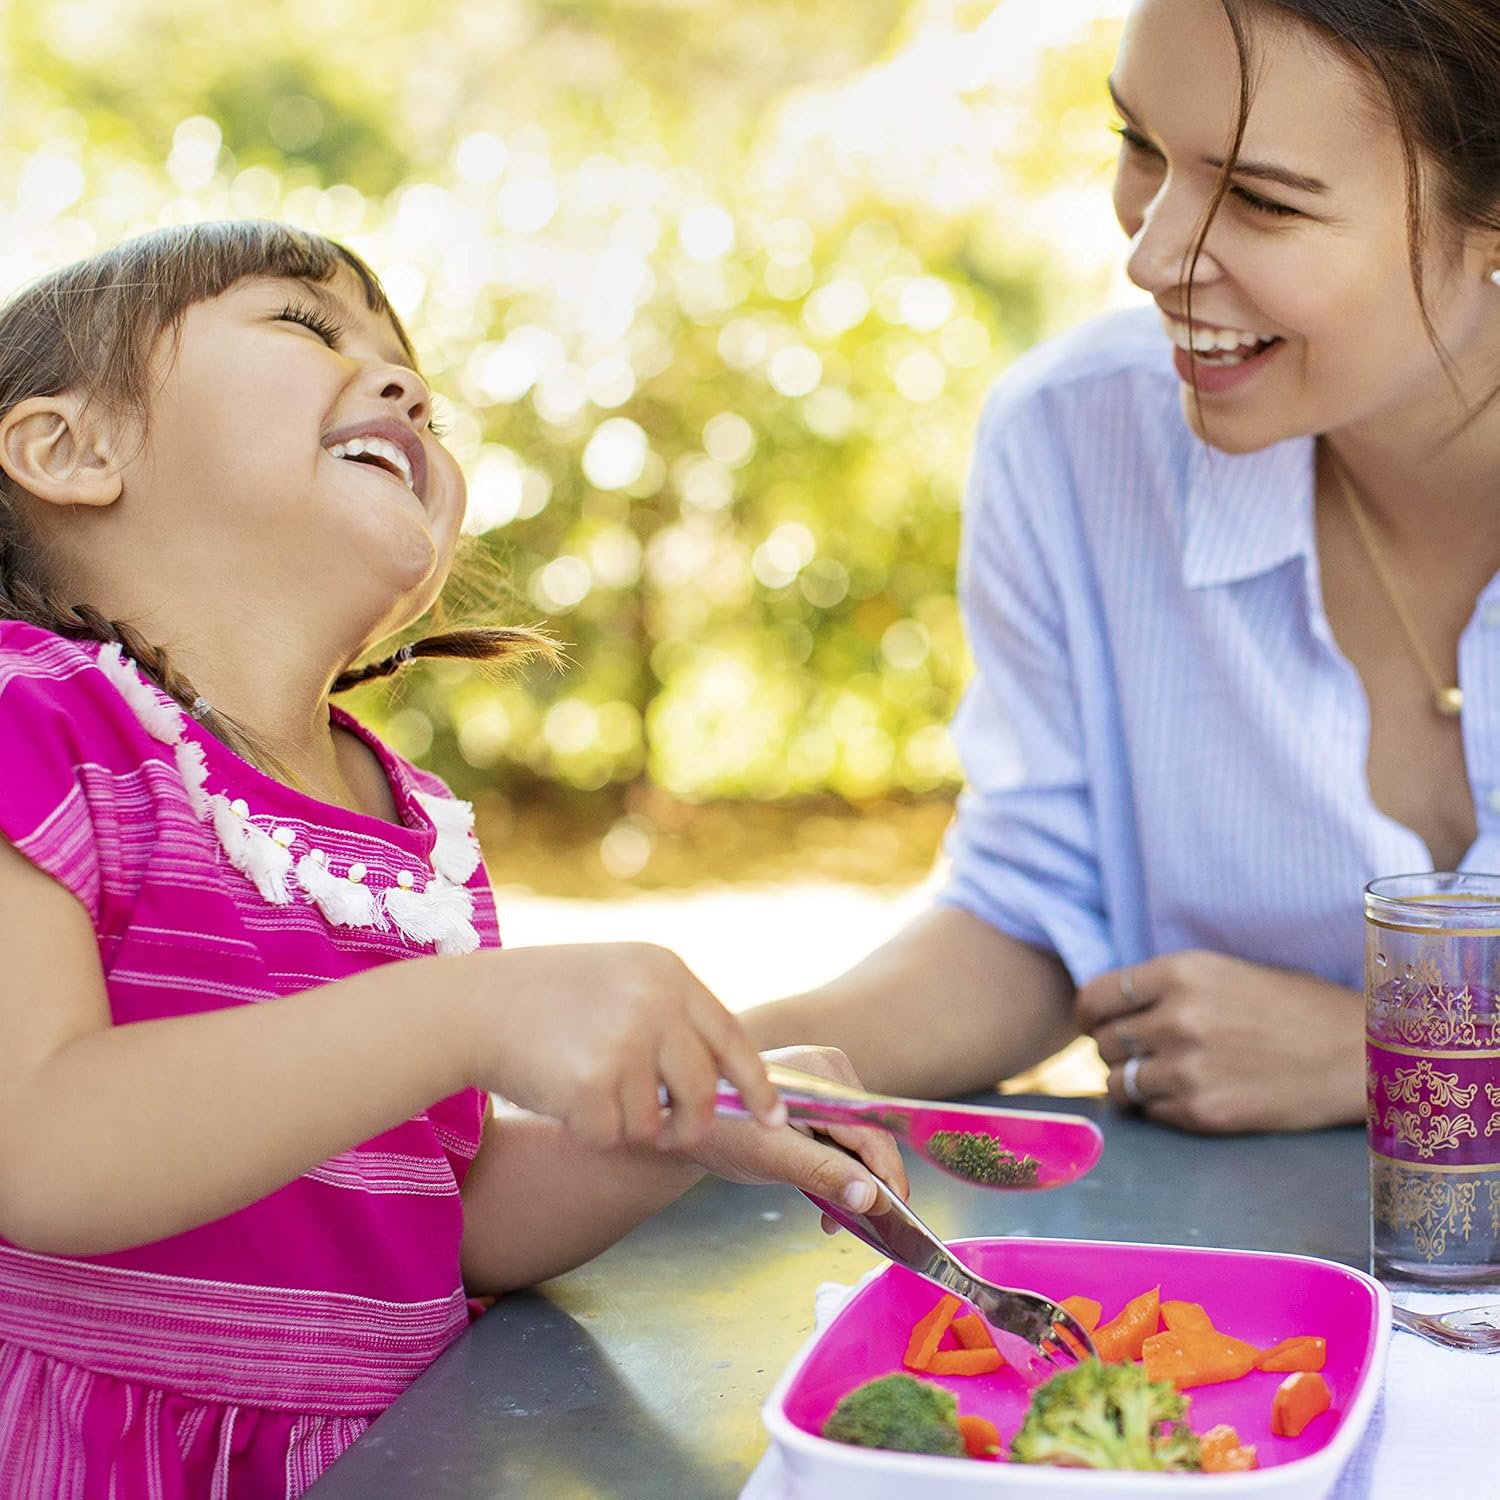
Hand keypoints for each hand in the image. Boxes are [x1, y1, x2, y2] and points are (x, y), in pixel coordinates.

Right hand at [465, 944, 783, 1150]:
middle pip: (702, 1091)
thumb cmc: (542, 997)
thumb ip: (672, 1019)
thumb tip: (725, 1084)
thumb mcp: (619, 981)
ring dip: (622, 1121)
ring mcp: (625, 1042)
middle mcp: (655, 1003)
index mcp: (668, 973)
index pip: (732, 1037)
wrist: (470, 1005)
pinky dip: (588, 1130)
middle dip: (688, 1122)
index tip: (774, 1117)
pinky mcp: (593, 1084)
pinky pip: (612, 1136)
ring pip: (654, 1123)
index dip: (756, 1084)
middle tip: (665, 1129)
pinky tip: (559, 1094)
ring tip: (583, 1083)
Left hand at [675, 1045, 909, 1229]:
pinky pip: (842, 1138)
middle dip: (866, 1183)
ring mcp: (825, 1083)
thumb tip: (871, 1197)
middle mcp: (831, 1070)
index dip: (888, 1176)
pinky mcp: (818, 1099)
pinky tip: (825, 1198)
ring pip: (858, 1141)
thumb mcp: (772, 1158)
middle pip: (869, 1136)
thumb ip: (822, 1174)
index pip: (872, 1131)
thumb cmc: (721, 1131)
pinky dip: (836, 1169)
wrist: (684, 1118)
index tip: (897, 1216)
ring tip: (831, 1216)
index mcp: (823, 1073)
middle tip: (860, 1225)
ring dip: (850, 1181)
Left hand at [1074, 951, 1363, 1132]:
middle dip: (1113, 1048)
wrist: (1357, 1054)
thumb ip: (1164, 987)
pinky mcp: (1203, 1112)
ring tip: (1159, 1077)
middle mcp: (1177, 1018)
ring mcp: (1188, 1069)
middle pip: (1103, 1041)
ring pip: (1118, 1082)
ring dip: (1130, 1082)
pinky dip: (1158, 1108)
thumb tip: (1109, 1009)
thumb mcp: (1223, 972)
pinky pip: (1150, 1113)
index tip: (1096, 1023)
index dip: (1090, 1014)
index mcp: (1181, 973)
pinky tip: (1187, 1095)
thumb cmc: (1292, 1007)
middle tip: (1136, 1052)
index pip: (1096, 997)